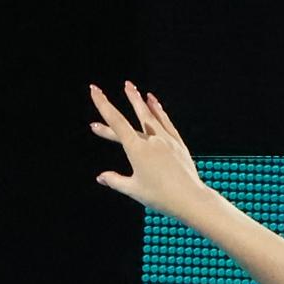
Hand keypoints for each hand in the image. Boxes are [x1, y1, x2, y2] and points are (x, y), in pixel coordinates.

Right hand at [88, 82, 209, 218]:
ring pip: (151, 116)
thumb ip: (115, 180)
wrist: (189, 198)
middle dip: (128, 98)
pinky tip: (154, 104)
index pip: (116, 122)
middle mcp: (151, 140)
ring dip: (141, 101)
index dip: (103, 105)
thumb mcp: (133, 189)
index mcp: (137, 149)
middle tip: (123, 84)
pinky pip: (166, 123)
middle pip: (136, 114)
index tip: (95, 91)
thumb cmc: (160, 196)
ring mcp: (166, 140)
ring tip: (134, 89)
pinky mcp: (178, 144)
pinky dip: (159, 112)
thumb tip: (101, 177)